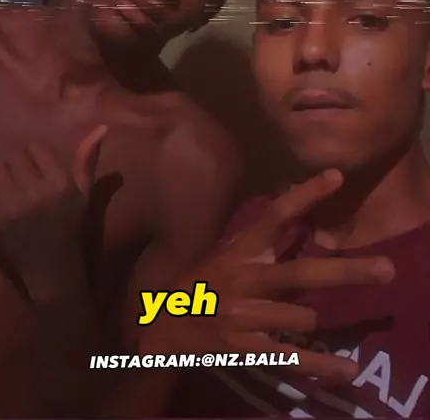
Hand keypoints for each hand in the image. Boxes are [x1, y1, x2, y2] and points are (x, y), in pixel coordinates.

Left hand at [0, 125, 107, 302]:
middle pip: (13, 157)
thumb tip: (101, 127)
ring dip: (0, 177)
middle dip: (19, 166)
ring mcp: (9, 206)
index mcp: (59, 183)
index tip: (40, 170)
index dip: (36, 156)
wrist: (52, 268)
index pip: (35, 147)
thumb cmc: (71, 227)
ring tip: (10, 191)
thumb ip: (87, 160)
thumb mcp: (84, 194)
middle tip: (25, 183)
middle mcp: (33, 192)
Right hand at [140, 169, 394, 382]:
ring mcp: (245, 317)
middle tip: (387, 270)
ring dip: (317, 322)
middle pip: (302, 273)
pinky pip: (291, 358)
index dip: (306, 195)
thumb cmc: (196, 284)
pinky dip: (321, 366)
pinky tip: (347, 370)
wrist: (158, 328)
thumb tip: (294, 216)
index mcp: (240, 251)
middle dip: (347, 272)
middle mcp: (245, 280)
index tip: (337, 176)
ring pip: (302, 318)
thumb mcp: (222, 254)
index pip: (276, 215)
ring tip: (335, 328)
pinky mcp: (245, 349)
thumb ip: (257, 242)